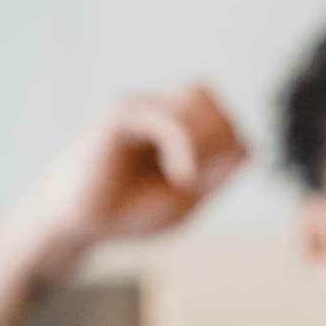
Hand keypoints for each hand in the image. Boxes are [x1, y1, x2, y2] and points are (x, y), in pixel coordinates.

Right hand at [20, 83, 247, 250]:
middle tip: (200, 181)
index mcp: (170, 124)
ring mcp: (137, 106)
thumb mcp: (187, 198)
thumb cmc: (126, 213)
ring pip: (198, 99)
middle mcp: (153, 107)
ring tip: (187, 180)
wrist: (77, 226)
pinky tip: (180, 177)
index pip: (220, 113)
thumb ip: (218, 174)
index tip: (207, 184)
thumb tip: (248, 145)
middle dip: (220, 142)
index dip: (229, 146)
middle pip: (211, 100)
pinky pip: (171, 117)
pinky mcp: (119, 115)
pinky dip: (188, 148)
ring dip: (206, 144)